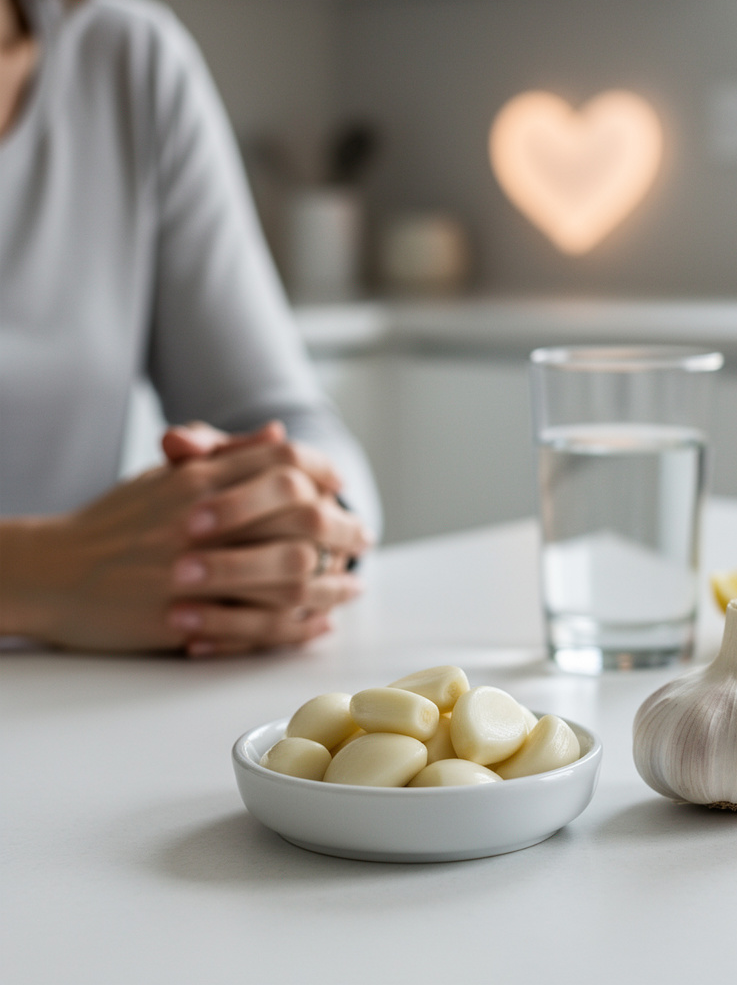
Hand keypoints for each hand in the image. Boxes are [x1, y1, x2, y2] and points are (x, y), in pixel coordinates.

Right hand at [0, 435, 370, 656]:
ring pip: (291, 574)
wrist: (51, 571)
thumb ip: (226, 453)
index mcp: (198, 478)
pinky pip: (259, 624)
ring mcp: (194, 570)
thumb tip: (282, 433)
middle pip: (303, 516)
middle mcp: (202, 519)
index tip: (341, 488)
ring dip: (333, 582)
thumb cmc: (115, 521)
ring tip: (352, 586)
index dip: (324, 473)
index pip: (284, 462)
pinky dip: (299, 625)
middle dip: (345, 529)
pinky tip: (320, 623)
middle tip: (364, 538)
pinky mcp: (185, 618)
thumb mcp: (165, 475)